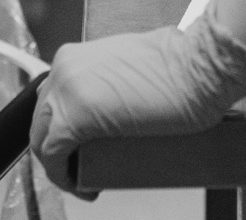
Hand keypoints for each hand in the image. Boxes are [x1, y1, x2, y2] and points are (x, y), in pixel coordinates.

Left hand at [29, 7, 245, 194]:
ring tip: (86, 180)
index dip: (61, 131)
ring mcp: (67, 91)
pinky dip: (61, 175)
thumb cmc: (184, 66)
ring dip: (60, 163)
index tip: (77, 150)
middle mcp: (64, 70)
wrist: (202, 65)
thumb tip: (121, 103)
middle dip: (57, 149)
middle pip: (42, 119)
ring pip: (44, 137)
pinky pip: (52, 154)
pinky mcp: (77, 116)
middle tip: (80, 168)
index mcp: (75, 58)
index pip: (51, 100)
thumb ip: (118, 80)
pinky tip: (82, 187)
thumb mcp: (134, 67)